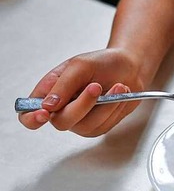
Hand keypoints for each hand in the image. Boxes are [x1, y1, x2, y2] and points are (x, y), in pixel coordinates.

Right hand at [18, 48, 145, 136]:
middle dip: (82, 104)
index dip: (32, 118)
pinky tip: (121, 93)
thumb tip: (47, 106)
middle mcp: (61, 111)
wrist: (129, 68)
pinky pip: (104, 124)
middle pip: (61, 122)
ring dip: (105, 105)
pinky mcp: (99, 126)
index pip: (28, 115)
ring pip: (86, 125)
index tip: (45, 112)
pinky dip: (115, 108)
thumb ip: (63, 85)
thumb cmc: (101, 64)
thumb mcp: (80, 66)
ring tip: (118, 85)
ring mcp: (80, 122)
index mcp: (48, 94)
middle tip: (96, 86)